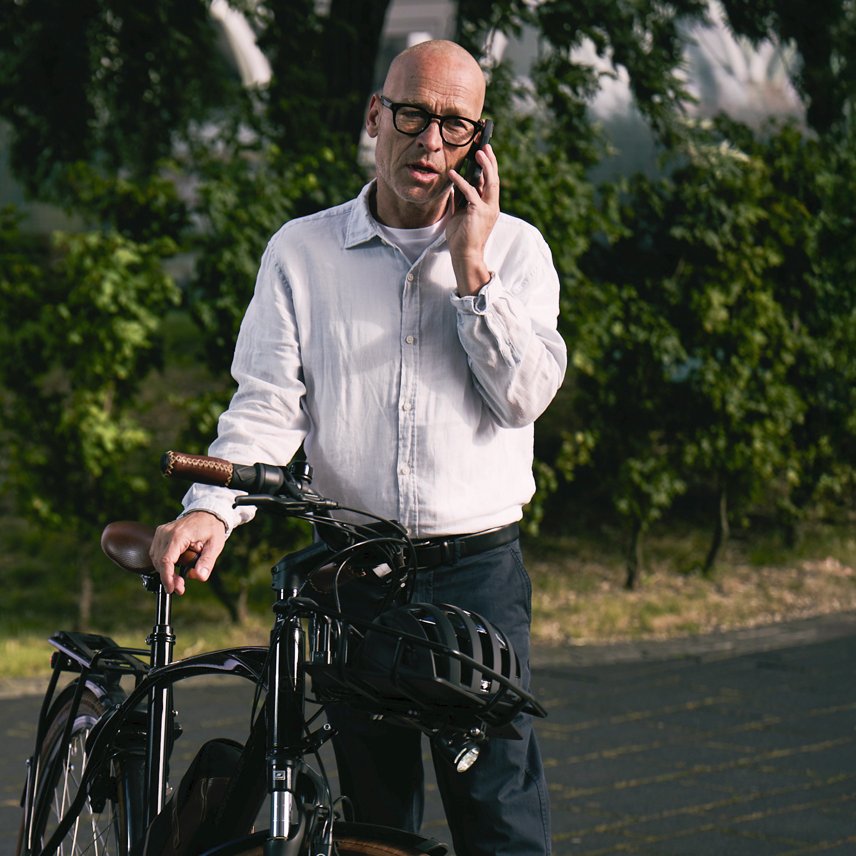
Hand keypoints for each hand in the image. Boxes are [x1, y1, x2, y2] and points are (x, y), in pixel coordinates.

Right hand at [149, 510, 226, 594]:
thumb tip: (200, 576)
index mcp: (178, 535)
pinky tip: (179, 563)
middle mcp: (166, 533)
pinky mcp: (160, 535)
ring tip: (183, 573)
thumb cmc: (211, 527)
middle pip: (160, 562)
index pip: (166, 560)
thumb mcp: (215, 545)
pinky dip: (167, 562)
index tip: (172, 589)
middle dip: (169, 577)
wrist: (207, 512)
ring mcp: (161, 533)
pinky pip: (158, 553)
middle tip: (181, 587)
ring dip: (168, 570)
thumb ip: (207, 562)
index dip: (167, 577)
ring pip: (157, 559)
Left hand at [446, 143, 499, 295]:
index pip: (490, 183)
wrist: (465, 255)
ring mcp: (487, 209)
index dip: (489, 167)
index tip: (484, 153)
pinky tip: (452, 174)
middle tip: (485, 146)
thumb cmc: (462, 238)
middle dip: (491, 161)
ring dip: (485, 165)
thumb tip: (455, 185)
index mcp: (489, 207)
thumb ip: (460, 200)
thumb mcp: (460, 214)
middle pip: (494, 179)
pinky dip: (460, 181)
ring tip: (479, 151)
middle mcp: (492, 206)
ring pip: (490, 182)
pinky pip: (470, 192)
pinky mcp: (478, 212)